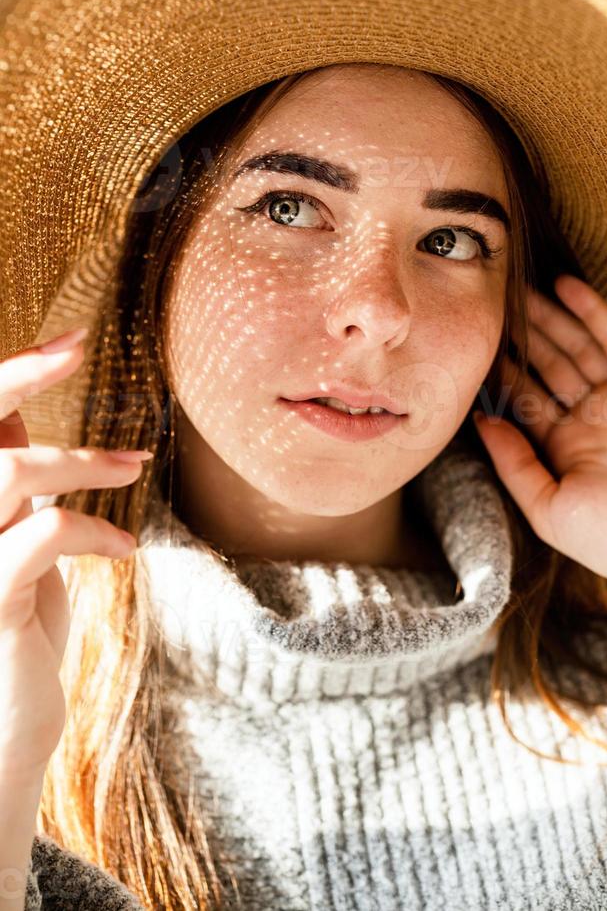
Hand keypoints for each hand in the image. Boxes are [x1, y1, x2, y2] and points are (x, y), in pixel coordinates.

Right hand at [0, 329, 152, 783]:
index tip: (73, 337)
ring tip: (134, 469)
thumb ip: (7, 480)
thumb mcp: (12, 542)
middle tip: (81, 348)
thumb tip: (19, 417)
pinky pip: (43, 534)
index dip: (15, 370)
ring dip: (82, 461)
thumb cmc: (14, 627)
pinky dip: (95, 531)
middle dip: (23, 373)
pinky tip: (125, 552)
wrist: (5, 728)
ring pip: (9, 473)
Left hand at [474, 274, 606, 594]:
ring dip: (549, 318)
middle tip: (492, 305)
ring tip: (517, 290)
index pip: (526, 399)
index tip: (475, 346)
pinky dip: (591, 310)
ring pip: (576, 346)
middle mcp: (591, 418)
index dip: (501, 372)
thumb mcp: (547, 506)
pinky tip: (564, 285)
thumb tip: (482, 422)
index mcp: (565, 448)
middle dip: (522, 337)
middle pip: (548, 366)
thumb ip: (513, 464)